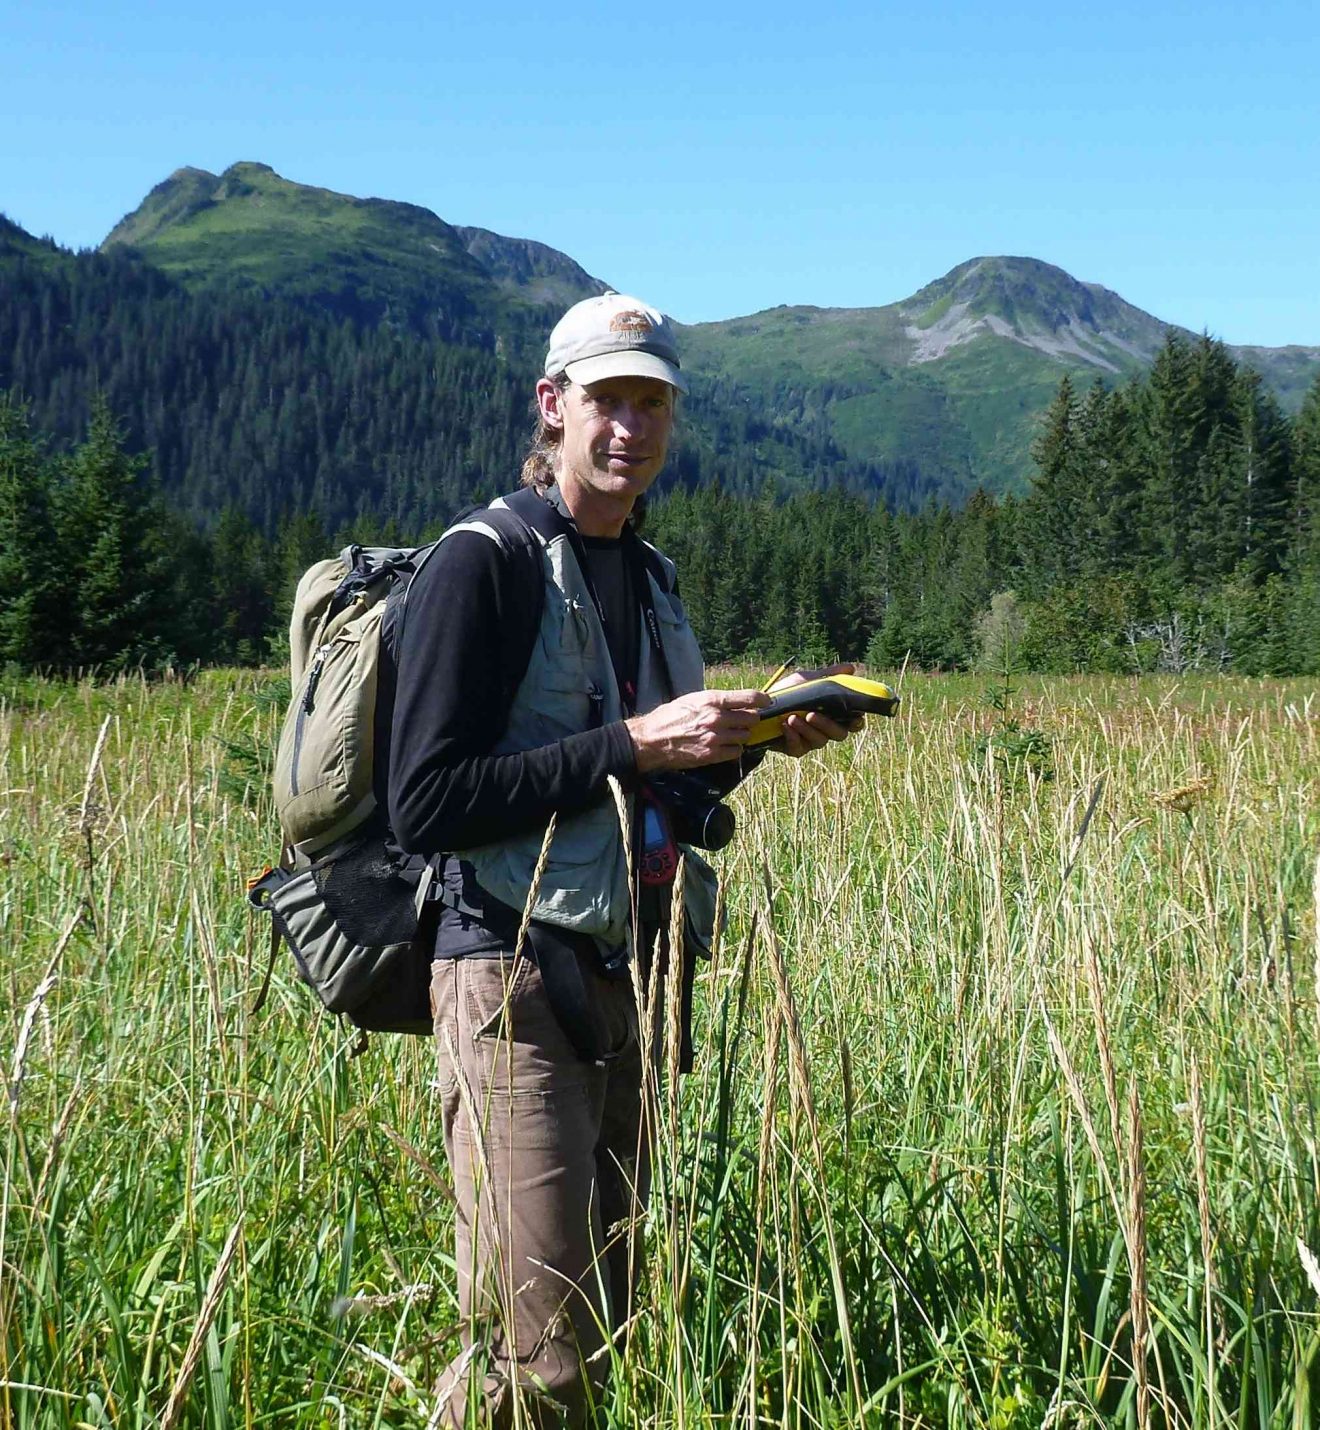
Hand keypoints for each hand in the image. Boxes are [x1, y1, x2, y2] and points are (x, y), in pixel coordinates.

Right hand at [625, 688, 770, 772]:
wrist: (652, 739)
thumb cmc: (670, 716)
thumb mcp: (692, 699)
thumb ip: (715, 701)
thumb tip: (736, 701)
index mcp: (712, 700)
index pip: (748, 697)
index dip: (763, 699)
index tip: (767, 701)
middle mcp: (716, 718)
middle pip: (751, 718)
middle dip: (750, 718)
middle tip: (744, 720)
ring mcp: (715, 738)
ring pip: (745, 735)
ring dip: (742, 734)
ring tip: (731, 733)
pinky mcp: (712, 755)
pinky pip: (736, 752)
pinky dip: (734, 749)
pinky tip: (725, 746)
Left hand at [773, 662, 864, 757]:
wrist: (760, 706)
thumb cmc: (787, 692)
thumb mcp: (806, 679)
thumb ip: (828, 675)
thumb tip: (851, 668)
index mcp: (833, 713)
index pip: (853, 722)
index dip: (857, 722)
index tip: (854, 717)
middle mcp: (825, 729)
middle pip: (839, 734)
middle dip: (827, 725)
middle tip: (811, 714)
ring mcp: (811, 740)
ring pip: (819, 741)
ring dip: (806, 729)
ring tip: (791, 718)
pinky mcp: (796, 749)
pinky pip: (800, 748)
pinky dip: (793, 736)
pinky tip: (784, 726)